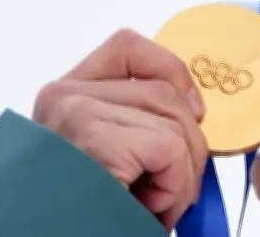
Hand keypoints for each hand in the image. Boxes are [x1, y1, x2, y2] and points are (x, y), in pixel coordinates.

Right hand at [33, 29, 207, 228]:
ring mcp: (76, 114)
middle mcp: (64, 97)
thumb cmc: (85, 212)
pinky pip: (171, 149)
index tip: (193, 111)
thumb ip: (138, 121)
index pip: (129, 48)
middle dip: (190, 144)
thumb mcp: (109, 154)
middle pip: (164, 91)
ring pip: (175, 123)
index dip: (172, 72)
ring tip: (155, 206)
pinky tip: (150, 209)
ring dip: (183, 175)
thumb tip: (195, 110)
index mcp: (66, 96)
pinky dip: (175, 187)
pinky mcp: (94, 140)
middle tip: (174, 188)